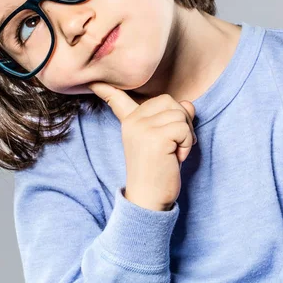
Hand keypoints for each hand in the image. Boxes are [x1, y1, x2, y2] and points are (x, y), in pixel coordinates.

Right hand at [88, 82, 196, 210]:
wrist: (149, 201)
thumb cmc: (158, 172)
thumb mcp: (165, 141)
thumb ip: (172, 119)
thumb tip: (188, 104)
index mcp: (130, 122)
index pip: (117, 100)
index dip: (107, 89)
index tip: (94, 81)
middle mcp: (133, 121)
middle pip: (170, 102)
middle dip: (181, 122)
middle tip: (173, 145)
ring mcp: (142, 128)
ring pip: (180, 114)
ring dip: (186, 135)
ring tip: (174, 153)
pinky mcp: (155, 137)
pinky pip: (184, 128)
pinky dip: (187, 143)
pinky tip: (175, 157)